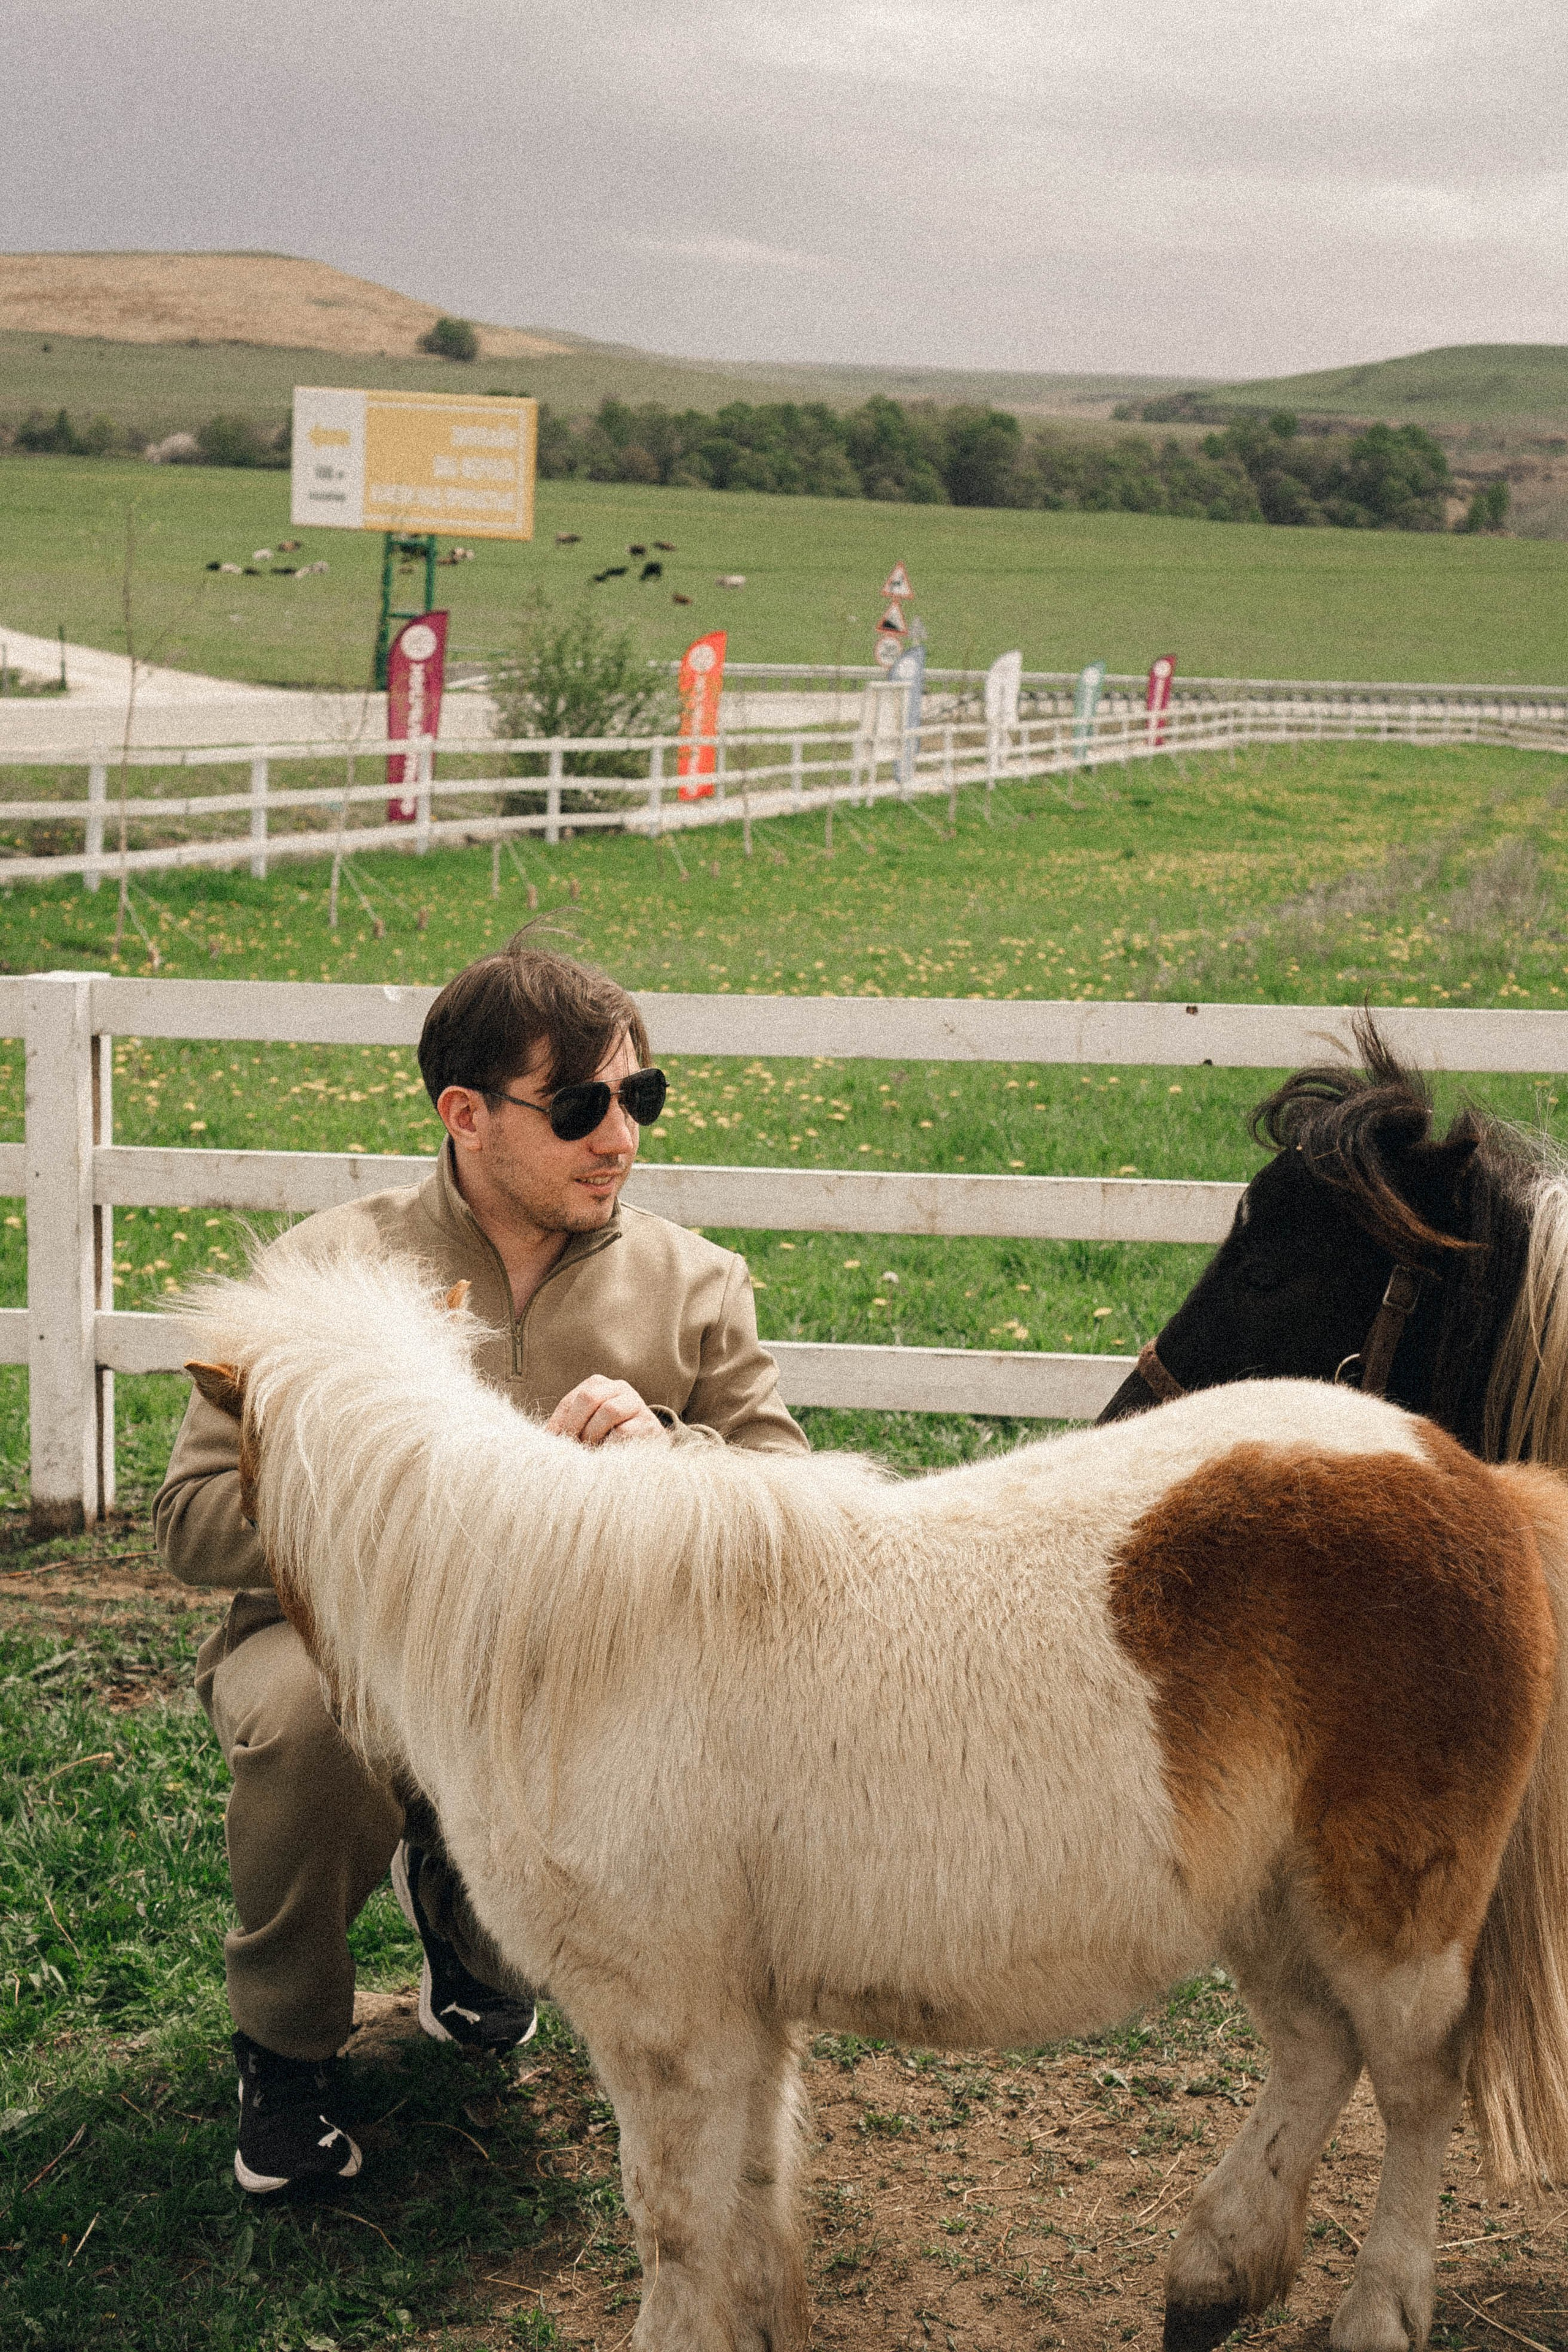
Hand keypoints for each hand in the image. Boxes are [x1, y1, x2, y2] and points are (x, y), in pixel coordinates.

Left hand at [546, 1375, 670, 1447]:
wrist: (647, 1446)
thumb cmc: (608, 1435)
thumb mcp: (587, 1425)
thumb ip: (568, 1426)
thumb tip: (542, 1441)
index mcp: (598, 1384)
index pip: (571, 1400)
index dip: (559, 1423)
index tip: (552, 1444)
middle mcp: (619, 1387)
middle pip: (589, 1397)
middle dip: (575, 1425)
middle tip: (571, 1447)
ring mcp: (636, 1404)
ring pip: (609, 1410)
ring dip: (594, 1434)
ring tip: (590, 1451)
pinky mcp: (649, 1424)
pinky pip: (625, 1431)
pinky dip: (611, 1445)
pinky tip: (607, 1455)